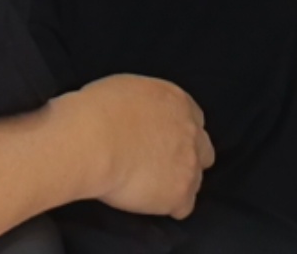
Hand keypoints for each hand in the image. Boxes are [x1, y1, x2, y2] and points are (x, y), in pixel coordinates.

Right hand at [55, 76, 212, 218]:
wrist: (92, 140)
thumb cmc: (96, 111)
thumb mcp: (127, 88)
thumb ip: (146, 104)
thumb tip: (136, 115)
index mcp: (177, 101)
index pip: (194, 120)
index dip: (177, 133)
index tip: (162, 141)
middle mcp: (191, 131)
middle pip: (203, 151)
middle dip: (185, 158)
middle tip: (159, 165)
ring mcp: (189, 164)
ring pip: (194, 180)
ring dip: (176, 183)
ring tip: (148, 186)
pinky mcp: (179, 194)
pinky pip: (183, 207)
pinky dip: (168, 206)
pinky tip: (149, 201)